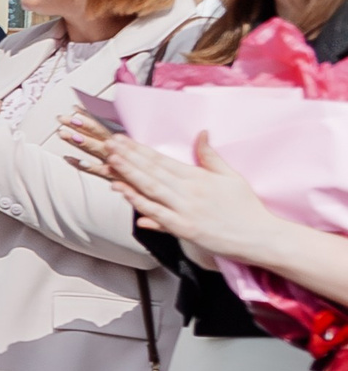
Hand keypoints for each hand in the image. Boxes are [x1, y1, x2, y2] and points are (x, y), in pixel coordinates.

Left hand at [67, 115, 283, 256]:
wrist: (261, 237)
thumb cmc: (247, 208)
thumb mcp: (231, 177)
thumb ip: (210, 156)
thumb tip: (201, 133)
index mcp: (199, 177)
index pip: (162, 160)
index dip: (140, 149)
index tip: (122, 139)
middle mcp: (190, 191)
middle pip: (153, 171)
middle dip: (128, 156)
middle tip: (109, 143)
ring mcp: (186, 209)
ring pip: (152, 188)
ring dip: (129, 174)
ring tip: (111, 161)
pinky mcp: (186, 228)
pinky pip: (158, 214)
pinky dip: (139, 202)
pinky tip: (123, 192)